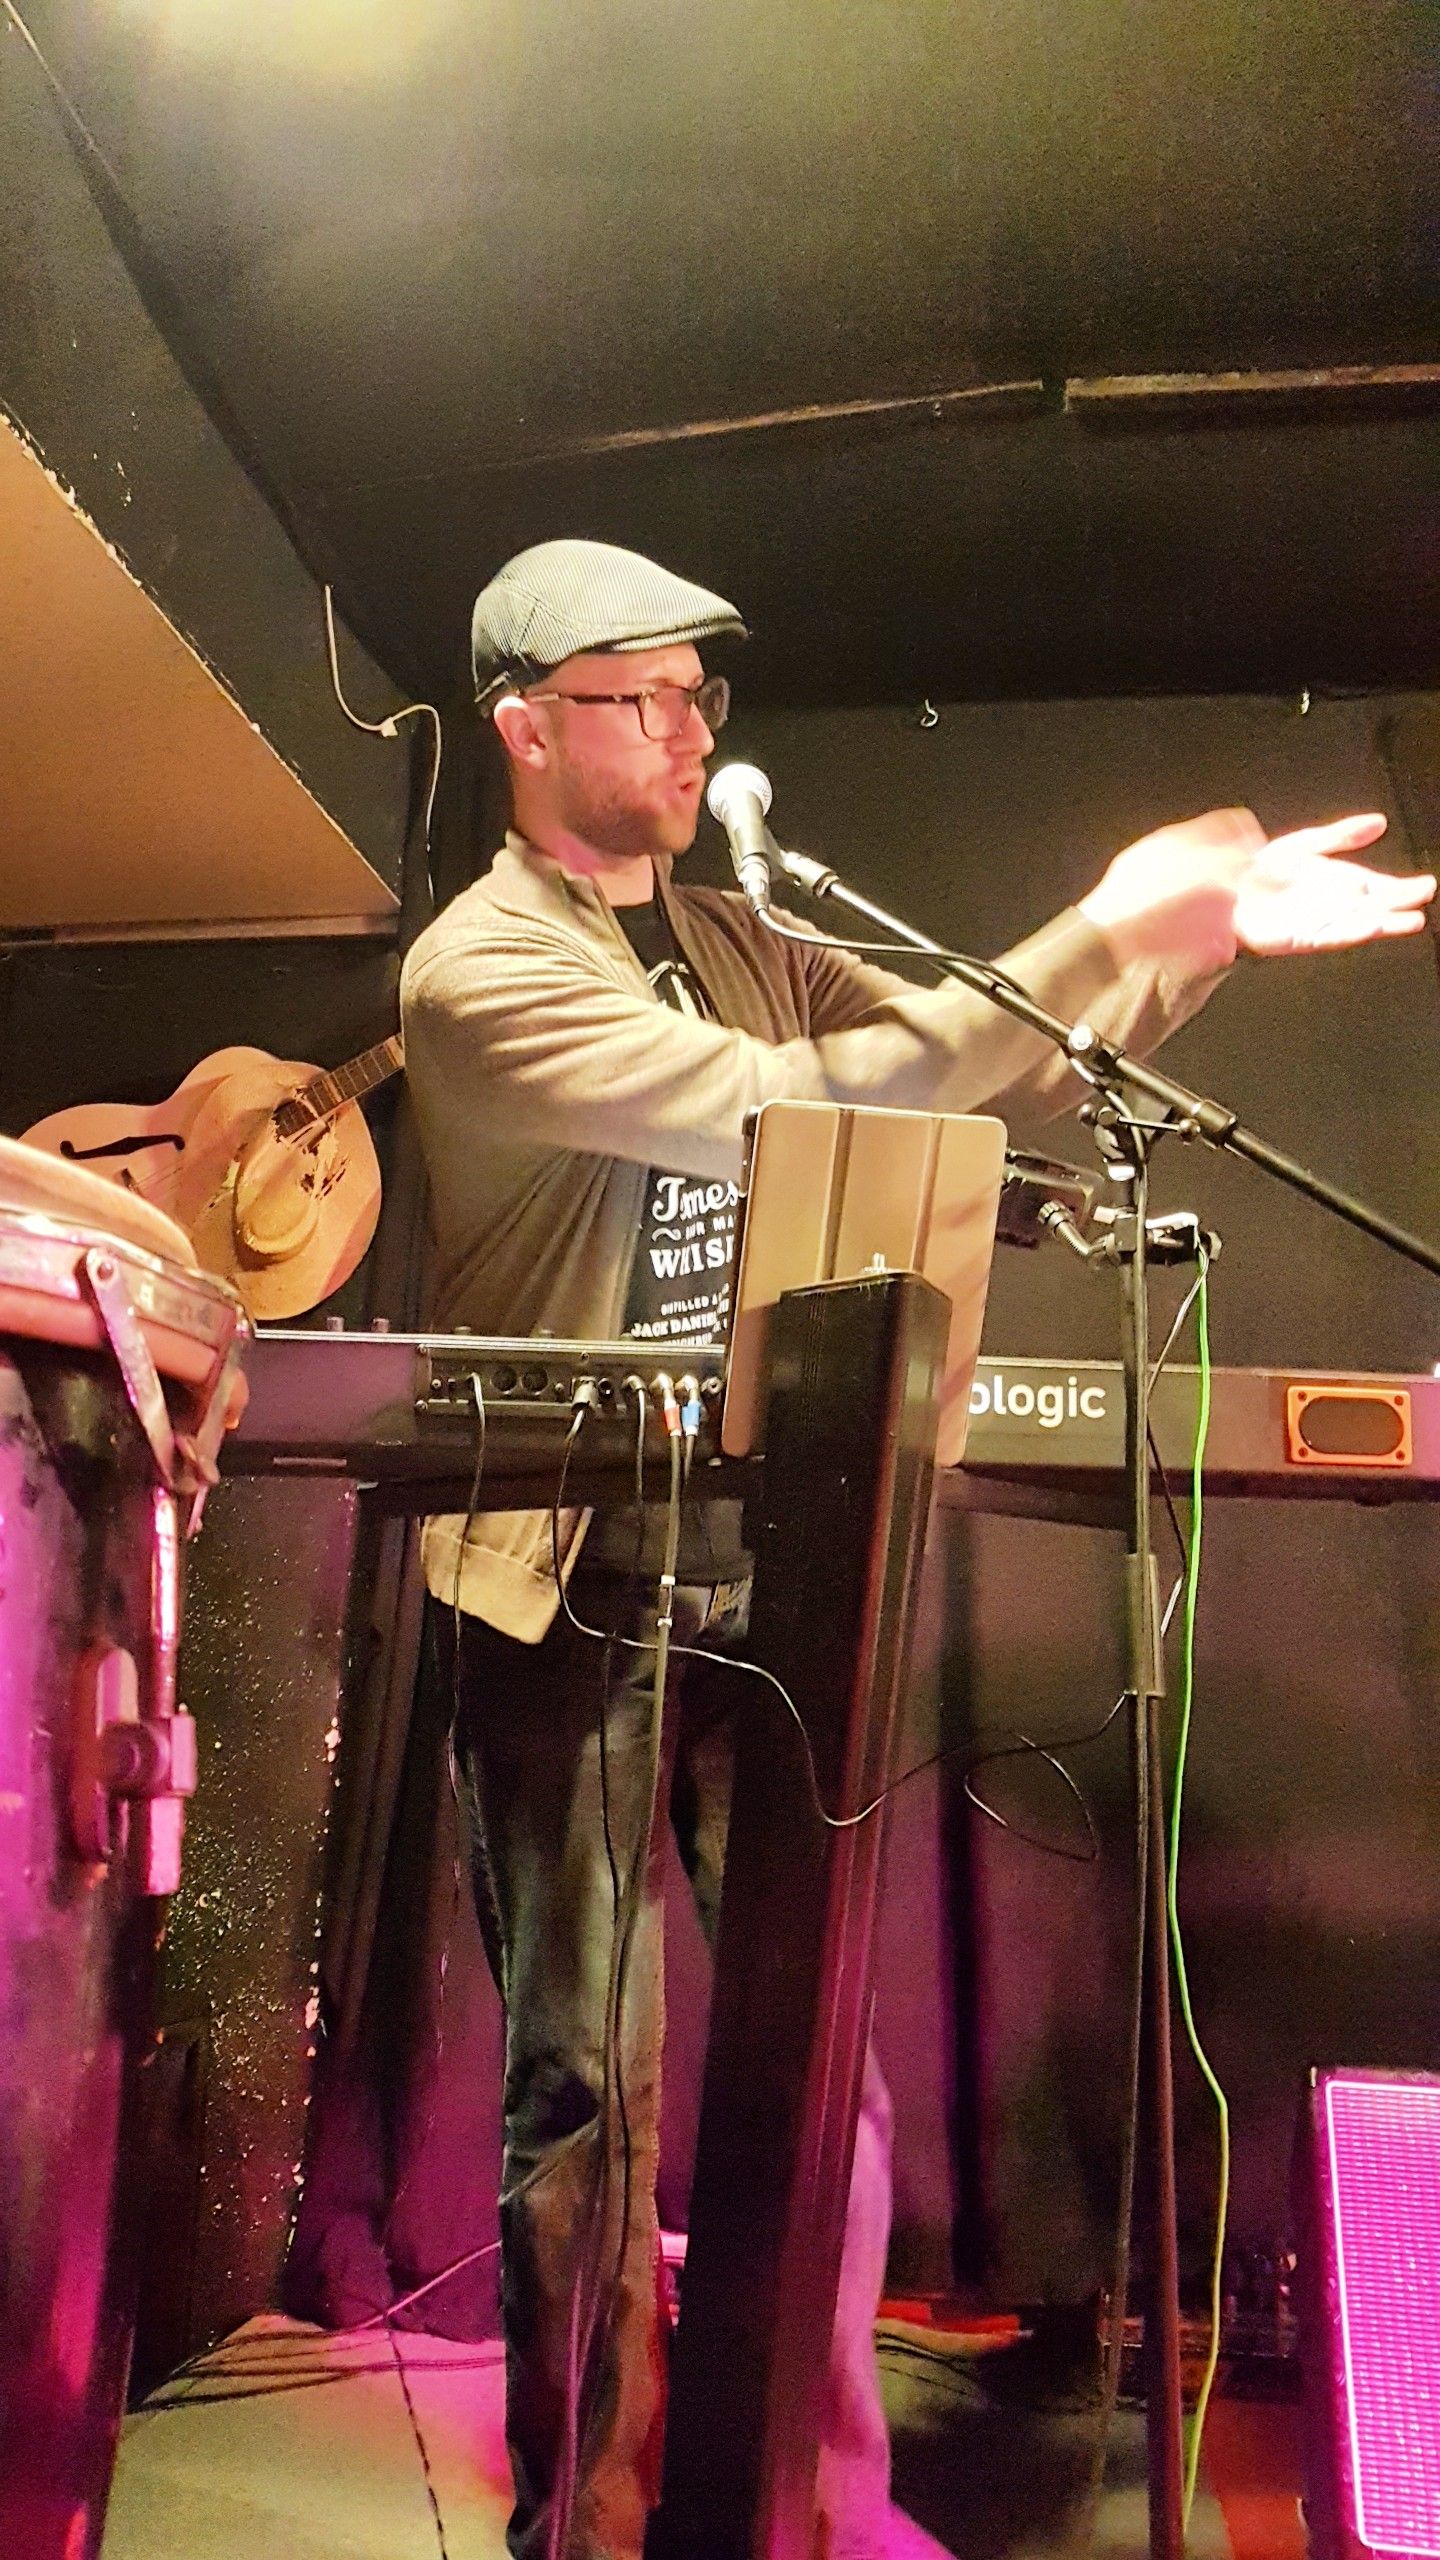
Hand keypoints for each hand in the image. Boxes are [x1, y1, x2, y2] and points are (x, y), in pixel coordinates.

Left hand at [1078, 807, 1432, 971]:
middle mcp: (1242, 895)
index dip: (1336, 837)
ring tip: (1410, 914)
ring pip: (1321, 916)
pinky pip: (1301, 940)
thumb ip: (1220, 838)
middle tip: (1418, 889)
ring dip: (1368, 914)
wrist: (1098, 961)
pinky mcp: (1243, 953)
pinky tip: (1369, 930)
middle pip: (1321, 887)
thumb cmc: (1120, 907)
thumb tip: (1256, 832)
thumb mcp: (1170, 851)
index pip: (1295, 847)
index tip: (1372, 827)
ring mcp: (1245, 925)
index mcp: (1229, 862)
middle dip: (1371, 887)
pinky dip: (1339, 932)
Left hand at [1233, 820, 1432, 954]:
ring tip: (1408, 921)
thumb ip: (1342, 835)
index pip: (1377, 887)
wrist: (1225, 889)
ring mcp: (1317, 923)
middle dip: (1398, 904)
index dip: (1401, 888)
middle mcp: (1331, 905)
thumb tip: (1379, 822)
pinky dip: (1350, 932)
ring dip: (1383, 923)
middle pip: (1372, 907)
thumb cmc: (1262, 870)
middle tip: (1423, 899)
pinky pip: (1328, 936)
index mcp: (1337, 883)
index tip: (1425, 886)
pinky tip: (1369, 926)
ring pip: (1357, 925)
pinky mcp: (1297, 938)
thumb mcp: (1306, 845)